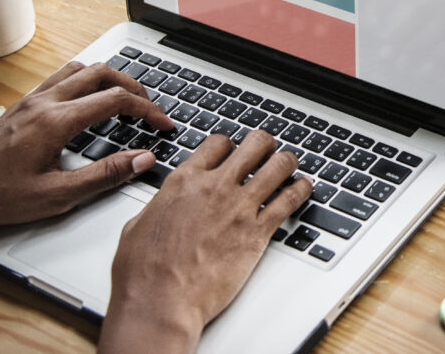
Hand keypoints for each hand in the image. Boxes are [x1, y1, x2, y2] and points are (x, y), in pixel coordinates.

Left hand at [0, 61, 173, 262]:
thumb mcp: (58, 195)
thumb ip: (105, 175)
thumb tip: (142, 159)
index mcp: (55, 122)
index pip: (115, 100)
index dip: (148, 110)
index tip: (163, 124)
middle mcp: (44, 102)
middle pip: (101, 73)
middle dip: (133, 86)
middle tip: (150, 107)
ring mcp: (31, 100)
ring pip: (80, 69)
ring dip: (108, 79)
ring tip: (126, 99)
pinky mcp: (22, 105)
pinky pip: (61, 78)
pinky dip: (85, 81)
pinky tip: (90, 102)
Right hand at [98, 131, 312, 353]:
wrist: (162, 300)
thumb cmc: (145, 271)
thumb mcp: (139, 224)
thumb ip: (160, 206)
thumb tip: (163, 204)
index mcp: (184, 181)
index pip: (218, 143)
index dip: (230, 145)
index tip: (234, 151)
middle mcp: (214, 187)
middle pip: (253, 145)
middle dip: (264, 144)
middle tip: (268, 150)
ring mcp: (239, 208)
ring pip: (277, 166)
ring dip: (287, 162)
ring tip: (290, 164)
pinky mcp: (257, 232)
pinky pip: (289, 200)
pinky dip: (301, 190)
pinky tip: (305, 187)